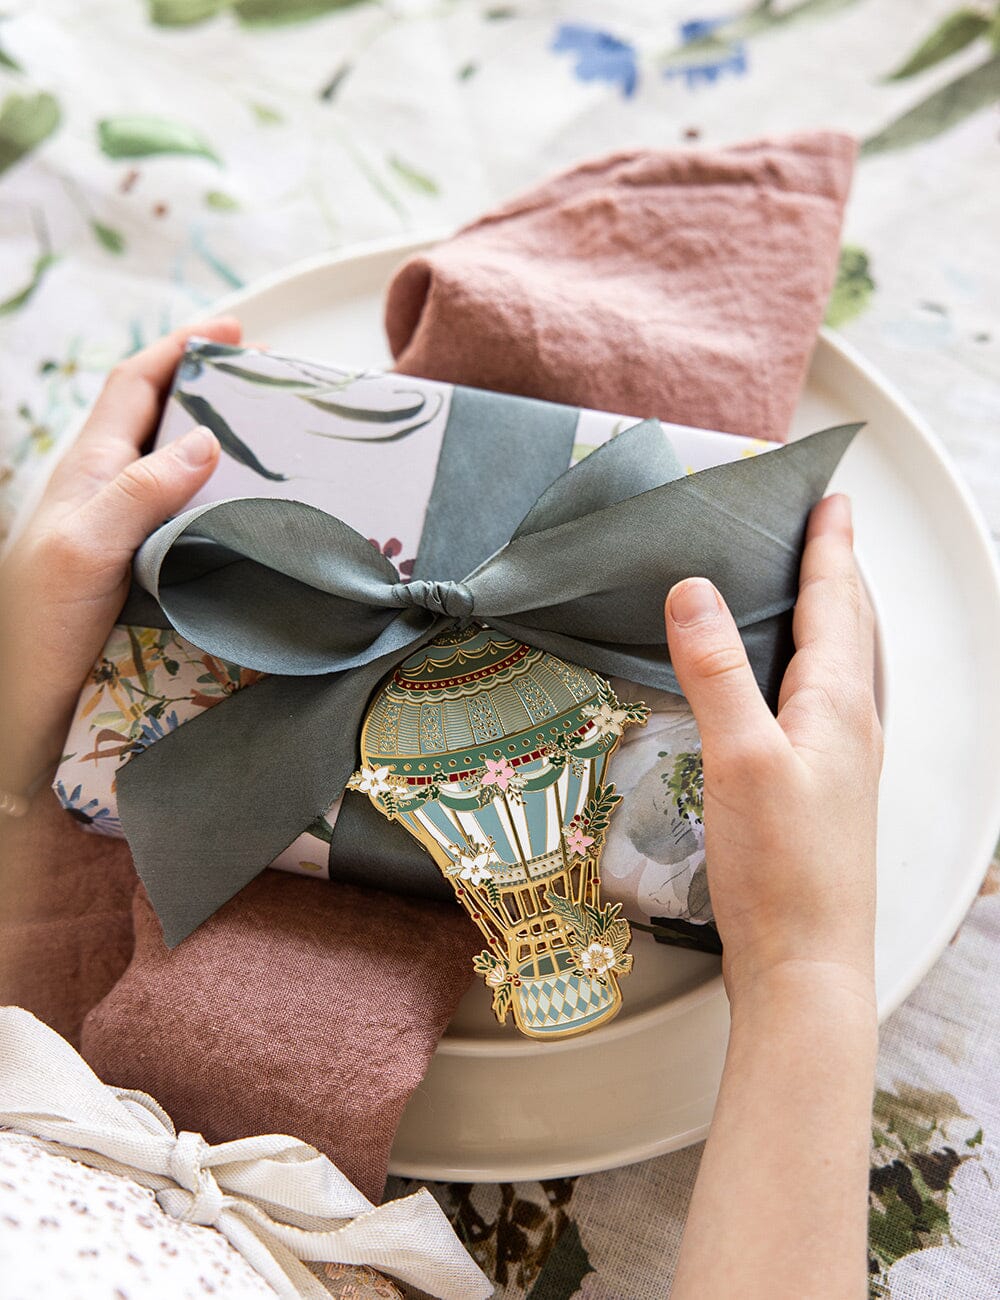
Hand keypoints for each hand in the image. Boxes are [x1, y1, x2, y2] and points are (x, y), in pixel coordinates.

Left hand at [0, 317, 240, 797]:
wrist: (24, 702)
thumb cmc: (42, 622)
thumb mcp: (87, 545)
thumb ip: (141, 490)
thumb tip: (205, 439)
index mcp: (89, 468)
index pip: (136, 384)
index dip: (182, 348)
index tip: (236, 332)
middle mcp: (107, 490)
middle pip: (160, 416)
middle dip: (211, 387)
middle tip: (272, 386)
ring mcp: (123, 530)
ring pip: (177, 467)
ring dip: (223, 444)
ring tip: (278, 445)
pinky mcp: (140, 568)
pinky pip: (188, 515)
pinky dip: (224, 500)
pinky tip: (256, 518)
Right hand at [664, 493, 881, 1005]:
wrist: (806, 966)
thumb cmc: (783, 871)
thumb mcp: (740, 758)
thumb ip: (716, 673)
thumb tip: (694, 593)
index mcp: (838, 705)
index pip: (835, 603)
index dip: (830, 547)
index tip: (831, 501)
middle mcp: (851, 727)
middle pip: (851, 629)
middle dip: (838, 572)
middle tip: (826, 531)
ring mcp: (842, 762)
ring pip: (843, 667)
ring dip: (832, 619)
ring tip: (813, 593)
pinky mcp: (822, 794)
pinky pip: (825, 704)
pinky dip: (812, 668)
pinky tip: (790, 691)